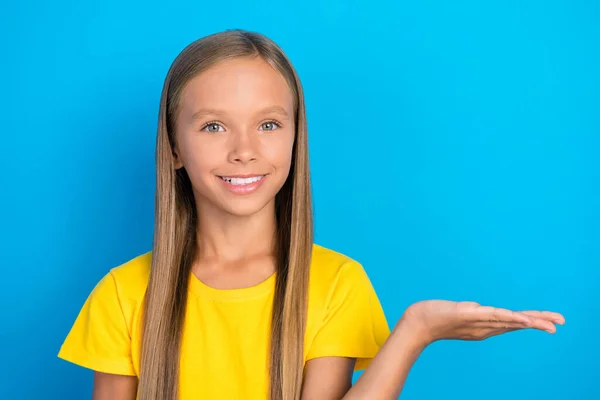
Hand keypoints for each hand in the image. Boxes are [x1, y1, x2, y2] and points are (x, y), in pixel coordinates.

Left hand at [400, 300, 564, 345]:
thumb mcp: (458, 313)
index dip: (532, 321)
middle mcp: (483, 326)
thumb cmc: (435, 318)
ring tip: (549, 323)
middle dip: (539, 322)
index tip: (551, 322)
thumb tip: (477, 306)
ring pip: (508, 320)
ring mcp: (476, 321)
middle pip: (516, 323)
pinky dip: (508, 317)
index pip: (513, 323)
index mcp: (483, 326)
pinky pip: (491, 316)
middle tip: (560, 324)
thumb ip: (470, 311)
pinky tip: (521, 319)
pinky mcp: (467, 314)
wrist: (416, 322)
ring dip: (530, 320)